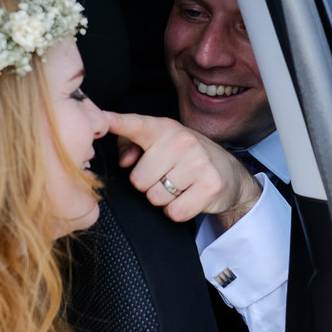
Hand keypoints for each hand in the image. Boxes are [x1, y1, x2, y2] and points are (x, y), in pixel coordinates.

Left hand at [107, 111, 261, 228]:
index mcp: (165, 128)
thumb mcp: (160, 144)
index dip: (116, 122)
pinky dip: (178, 211)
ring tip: (179, 186)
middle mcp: (182, 141)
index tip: (102, 119)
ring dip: (163, 199)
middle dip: (149, 185)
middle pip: (138, 179)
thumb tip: (125, 161)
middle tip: (167, 176)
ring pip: (155, 197)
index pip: (136, 125)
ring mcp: (198, 162)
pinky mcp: (210, 185)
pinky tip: (189, 197)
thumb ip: (131, 145)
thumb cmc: (185, 158)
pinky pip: (175, 211)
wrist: (230, 173)